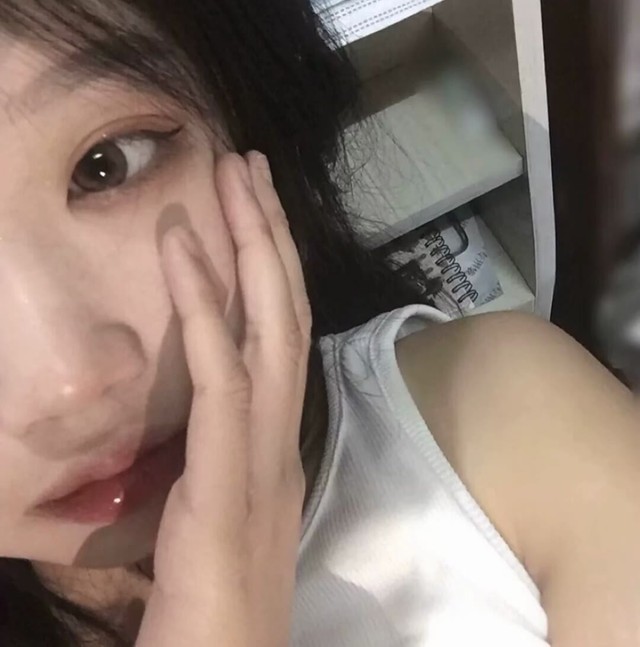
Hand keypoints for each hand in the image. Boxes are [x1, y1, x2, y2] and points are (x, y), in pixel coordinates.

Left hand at [134, 152, 310, 646]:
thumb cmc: (220, 598)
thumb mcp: (223, 508)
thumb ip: (223, 456)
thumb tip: (213, 414)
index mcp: (276, 439)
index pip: (282, 336)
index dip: (273, 268)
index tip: (254, 210)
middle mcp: (281, 431)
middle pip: (283, 312)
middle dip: (268, 233)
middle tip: (249, 165)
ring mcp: (262, 449)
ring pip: (265, 325)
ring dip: (247, 244)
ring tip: (232, 177)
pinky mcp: (226, 473)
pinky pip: (219, 372)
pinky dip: (201, 304)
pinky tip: (180, 246)